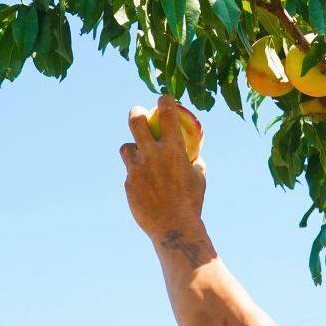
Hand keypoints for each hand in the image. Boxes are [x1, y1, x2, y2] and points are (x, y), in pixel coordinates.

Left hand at [120, 96, 206, 239]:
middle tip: (139, 114)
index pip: (167, 114)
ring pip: (126, 147)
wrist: (172, 226)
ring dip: (133, 148)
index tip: (163, 98)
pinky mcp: (128, 183)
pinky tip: (146, 186)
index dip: (164, 101)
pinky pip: (130, 172)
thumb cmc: (191, 202)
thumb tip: (194, 156)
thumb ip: (195, 163)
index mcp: (173, 149)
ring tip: (140, 155)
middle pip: (136, 122)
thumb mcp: (199, 178)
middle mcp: (152, 154)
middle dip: (137, 113)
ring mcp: (137, 168)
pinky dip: (136, 174)